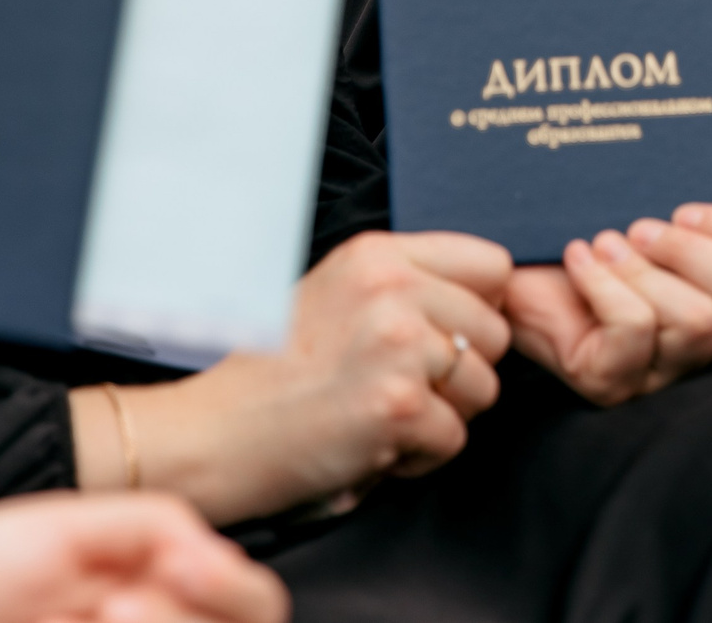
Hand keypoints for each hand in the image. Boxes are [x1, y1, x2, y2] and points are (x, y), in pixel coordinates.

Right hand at [126, 231, 512, 521]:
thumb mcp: (337, 292)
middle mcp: (392, 289)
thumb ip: (406, 283)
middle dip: (462, 371)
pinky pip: (456, 437)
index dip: (480, 308)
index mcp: (378, 255)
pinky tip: (375, 445)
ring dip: (445, 415)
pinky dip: (421, 456)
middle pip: (496, 332)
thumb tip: (486, 295)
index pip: (492, 266)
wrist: (216, 434)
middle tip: (404, 388)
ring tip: (386, 415)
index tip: (446, 336)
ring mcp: (397, 346)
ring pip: (484, 387)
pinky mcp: (398, 405)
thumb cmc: (275, 372)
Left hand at [508, 204, 711, 404]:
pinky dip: (604, 284)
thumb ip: (706, 209)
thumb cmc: (578, 235)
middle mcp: (704, 337)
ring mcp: (660, 368)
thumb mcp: (645, 211)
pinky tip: (579, 259)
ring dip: (643, 269)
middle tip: (642, 227)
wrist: (503, 264)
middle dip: (695, 250)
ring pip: (695, 320)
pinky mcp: (613, 382)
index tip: (687, 207)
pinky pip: (634, 331)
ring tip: (605, 243)